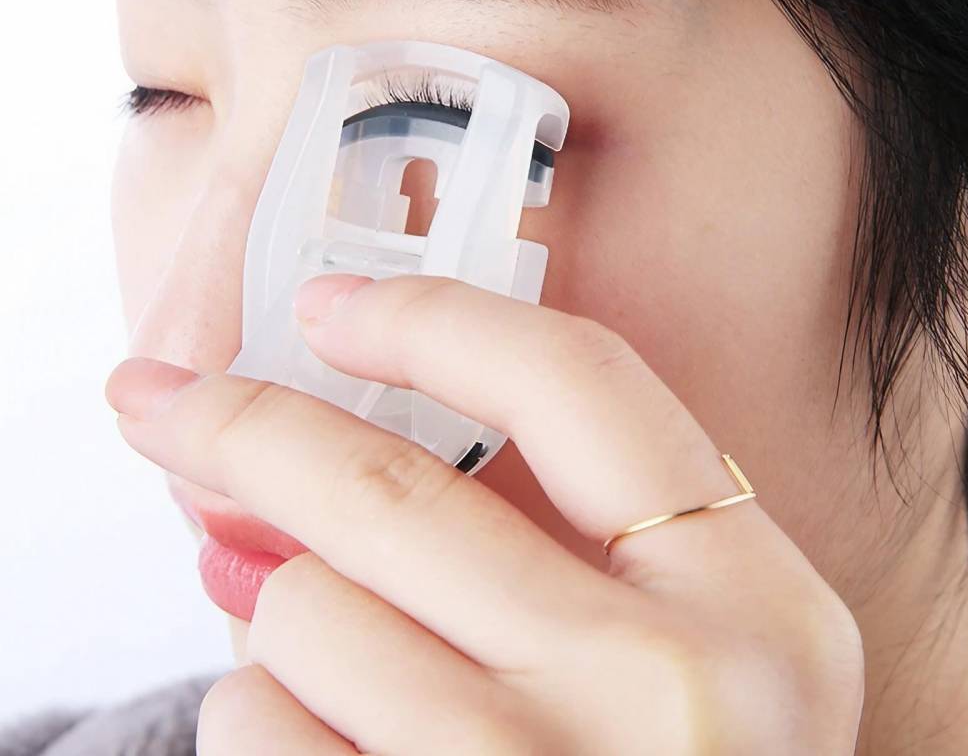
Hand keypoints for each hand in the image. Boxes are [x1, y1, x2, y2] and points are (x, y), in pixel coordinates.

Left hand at [105, 273, 863, 754]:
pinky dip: (267, 715)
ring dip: (285, 617)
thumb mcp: (685, 649)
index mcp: (752, 604)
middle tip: (163, 398)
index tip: (328, 306)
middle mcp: (668, 695)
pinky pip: (260, 729)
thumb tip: (325, 433)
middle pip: (386, 489)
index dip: (435, 319)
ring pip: (300, 617)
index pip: (575, 383)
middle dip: (243, 424)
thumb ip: (556, 529)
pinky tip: (336, 741)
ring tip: (349, 658)